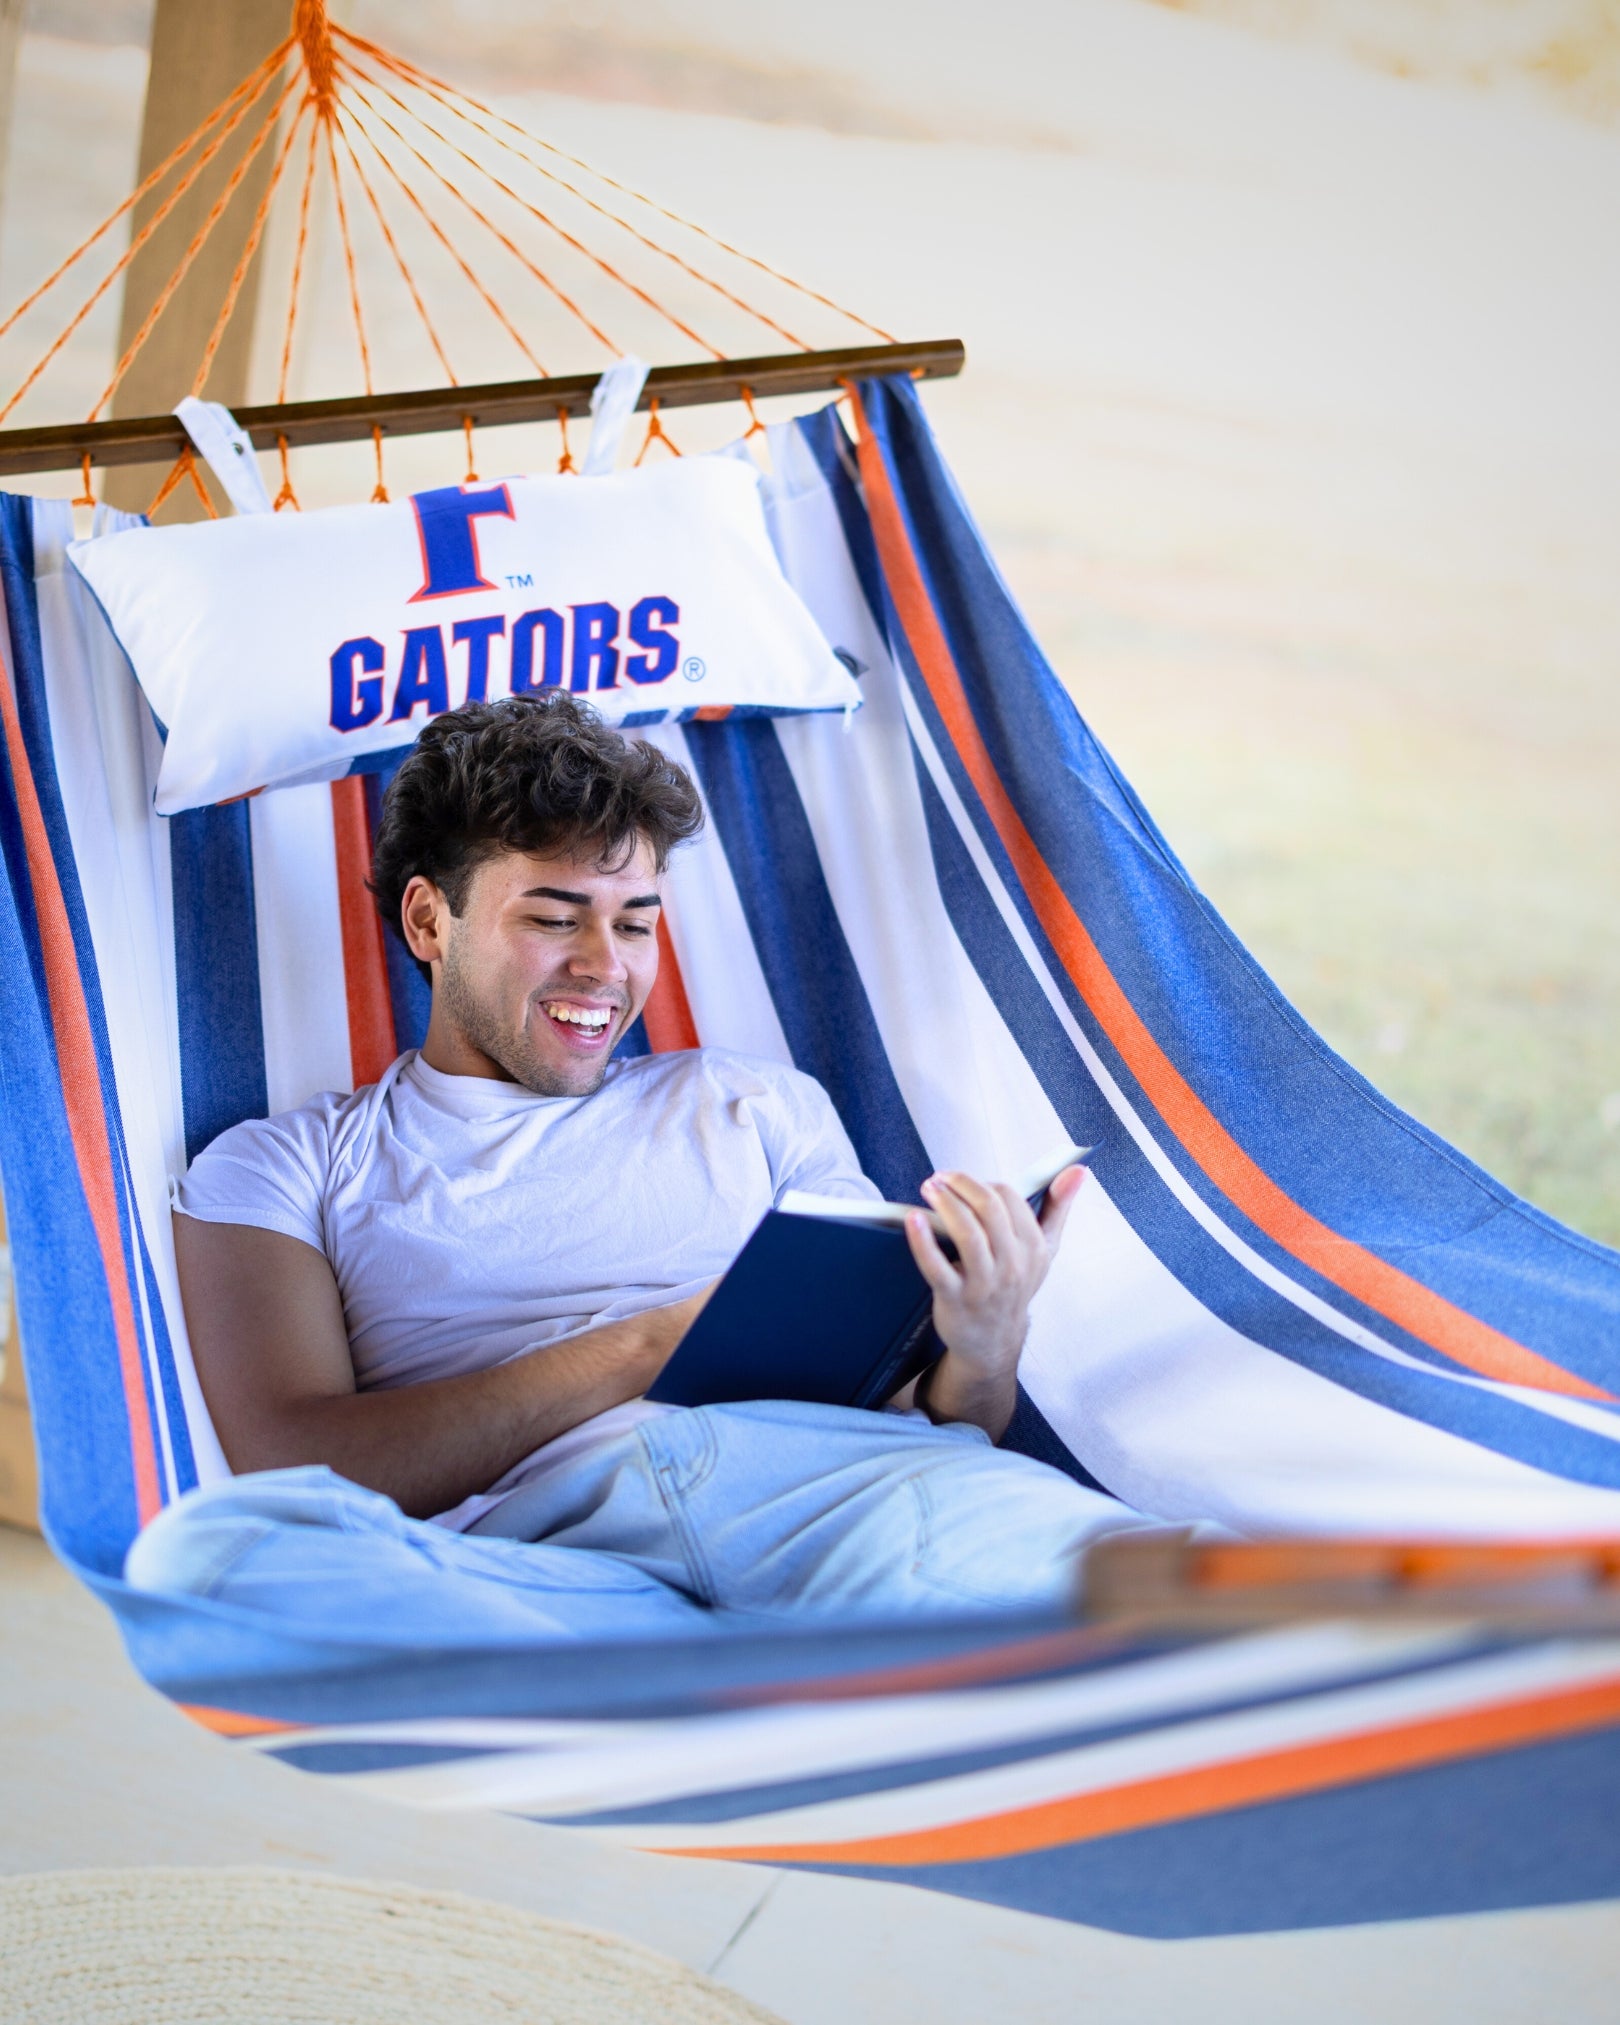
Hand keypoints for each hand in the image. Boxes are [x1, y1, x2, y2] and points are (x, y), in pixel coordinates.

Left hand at [904, 1166, 1085, 1437]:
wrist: (993, 1340)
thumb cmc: (1015, 1286)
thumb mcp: (1044, 1249)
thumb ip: (1059, 1207)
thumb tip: (1078, 1170)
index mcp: (1034, 1247)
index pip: (1011, 1198)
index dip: (983, 1184)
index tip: (963, 1182)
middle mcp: (1012, 1264)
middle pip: (988, 1208)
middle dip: (961, 1184)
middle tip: (939, 1178)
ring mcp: (984, 1283)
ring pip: (966, 1232)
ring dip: (945, 1203)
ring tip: (929, 1189)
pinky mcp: (955, 1298)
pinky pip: (937, 1266)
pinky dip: (922, 1240)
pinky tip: (913, 1220)